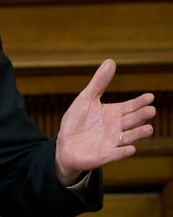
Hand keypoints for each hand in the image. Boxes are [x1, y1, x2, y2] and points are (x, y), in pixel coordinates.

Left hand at [55, 59, 155, 185]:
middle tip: (151, 110)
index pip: (130, 106)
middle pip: (132, 120)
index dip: (140, 102)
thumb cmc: (77, 121)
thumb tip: (111, 61)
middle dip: (141, 116)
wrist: (64, 144)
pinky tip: (131, 148)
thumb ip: (99, 82)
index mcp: (113, 113)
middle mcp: (116, 128)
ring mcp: (112, 142)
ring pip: (128, 137)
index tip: (150, 96)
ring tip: (148, 128)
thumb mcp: (86, 99)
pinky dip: (123, 152)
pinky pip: (116, 154)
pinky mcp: (104, 155)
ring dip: (138, 134)